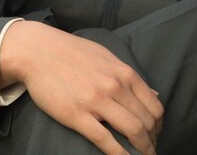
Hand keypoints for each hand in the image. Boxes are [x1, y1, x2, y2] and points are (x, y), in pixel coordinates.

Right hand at [0, 22, 162, 153]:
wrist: (38, 51)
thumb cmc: (73, 53)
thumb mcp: (107, 58)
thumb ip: (129, 77)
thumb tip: (153, 93)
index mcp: (124, 73)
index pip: (154, 106)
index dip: (158, 126)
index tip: (155, 135)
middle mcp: (115, 86)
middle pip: (146, 122)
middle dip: (152, 141)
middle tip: (149, 150)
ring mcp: (97, 101)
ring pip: (132, 131)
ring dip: (142, 149)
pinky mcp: (77, 115)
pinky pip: (105, 140)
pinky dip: (120, 154)